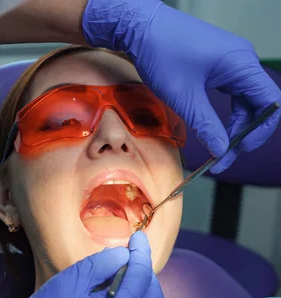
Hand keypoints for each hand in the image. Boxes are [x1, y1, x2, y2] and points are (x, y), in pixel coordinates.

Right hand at [0, 231, 162, 297]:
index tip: (137, 234)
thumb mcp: (69, 283)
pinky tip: (105, 288)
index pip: (142, 275)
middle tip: (130, 251)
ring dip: (136, 285)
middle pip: (151, 295)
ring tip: (116, 267)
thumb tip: (122, 255)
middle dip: (145, 269)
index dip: (140, 252)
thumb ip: (99, 265)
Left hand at [83, 0, 280, 172]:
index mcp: (242, 65)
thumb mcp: (184, 97)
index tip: (239, 151)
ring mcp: (230, 62)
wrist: (141, 27)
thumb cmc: (161, 53)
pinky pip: (229, 92)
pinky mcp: (217, 64)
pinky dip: (221, 112)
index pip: (270, 103)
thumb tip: (222, 150)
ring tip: (214, 148)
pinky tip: (209, 127)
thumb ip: (206, 125)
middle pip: (257, 105)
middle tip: (221, 158)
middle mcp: (242, 61)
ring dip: (231, 125)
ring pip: (242, 101)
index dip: (259, 131)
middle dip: (242, 134)